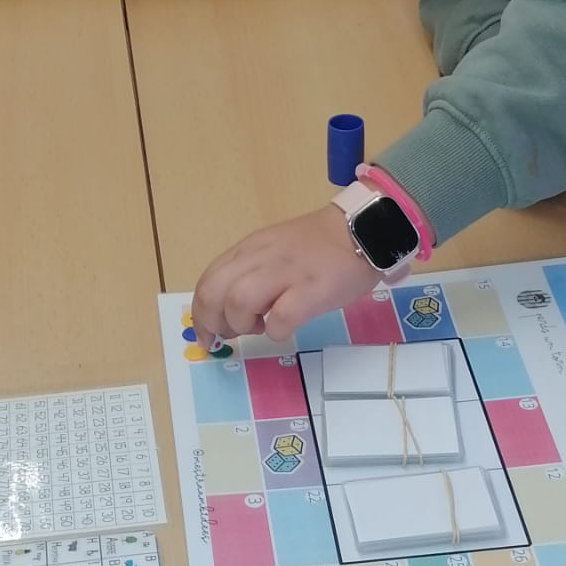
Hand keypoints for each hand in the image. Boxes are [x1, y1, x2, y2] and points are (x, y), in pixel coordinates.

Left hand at [192, 207, 378, 348]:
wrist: (364, 230)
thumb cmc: (320, 246)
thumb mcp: (274, 250)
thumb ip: (250, 272)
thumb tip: (229, 309)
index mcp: (249, 249)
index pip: (207, 281)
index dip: (201, 314)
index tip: (209, 334)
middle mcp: (261, 257)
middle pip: (214, 293)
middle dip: (213, 323)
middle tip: (230, 335)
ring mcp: (285, 272)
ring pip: (239, 302)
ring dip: (242, 325)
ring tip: (259, 327)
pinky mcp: (311, 290)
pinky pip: (279, 318)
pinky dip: (275, 331)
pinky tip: (284, 327)